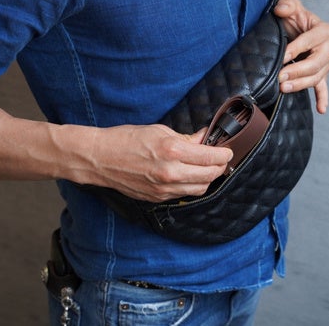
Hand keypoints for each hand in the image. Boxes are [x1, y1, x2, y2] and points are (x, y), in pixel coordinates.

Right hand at [79, 124, 232, 201]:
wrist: (100, 158)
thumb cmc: (126, 139)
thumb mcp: (159, 130)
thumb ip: (185, 138)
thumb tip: (203, 139)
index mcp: (172, 151)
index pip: (210, 157)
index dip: (224, 154)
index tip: (228, 150)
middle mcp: (170, 172)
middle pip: (210, 175)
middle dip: (220, 167)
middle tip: (222, 159)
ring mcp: (164, 188)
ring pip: (200, 188)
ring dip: (208, 178)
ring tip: (209, 168)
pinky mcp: (157, 198)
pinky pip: (184, 194)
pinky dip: (193, 185)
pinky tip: (191, 175)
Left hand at [273, 0, 328, 113]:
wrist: (297, 29)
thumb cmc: (294, 18)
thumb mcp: (291, 7)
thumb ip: (287, 5)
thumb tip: (281, 10)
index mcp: (324, 30)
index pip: (309, 41)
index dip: (295, 49)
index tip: (281, 56)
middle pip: (315, 63)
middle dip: (297, 71)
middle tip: (280, 77)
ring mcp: (326, 63)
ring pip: (316, 77)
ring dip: (301, 85)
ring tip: (284, 88)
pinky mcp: (321, 74)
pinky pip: (323, 88)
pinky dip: (323, 98)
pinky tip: (321, 109)